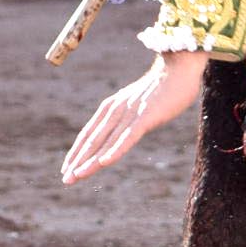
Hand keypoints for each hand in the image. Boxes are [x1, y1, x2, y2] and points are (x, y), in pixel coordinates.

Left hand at [60, 50, 208, 183]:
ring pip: (106, 142)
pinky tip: (104, 162)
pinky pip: (128, 137)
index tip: (67, 168)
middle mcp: (115, 110)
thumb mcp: (136, 102)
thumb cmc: (161, 87)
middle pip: (92, 140)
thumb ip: (127, 116)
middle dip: (78, 161)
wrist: (179, 66)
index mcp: (111, 106)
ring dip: (91, 161)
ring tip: (77, 176)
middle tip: (67, 180)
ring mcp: (129, 113)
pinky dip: (115, 150)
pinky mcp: (145, 117)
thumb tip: (121, 132)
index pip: (89, 133)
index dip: (77, 151)